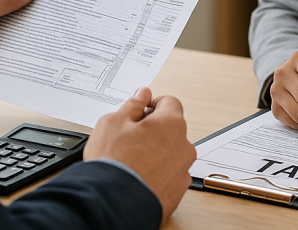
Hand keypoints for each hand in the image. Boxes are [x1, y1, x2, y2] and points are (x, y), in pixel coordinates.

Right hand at [85, 87, 195, 222]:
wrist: (113, 203)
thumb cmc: (114, 163)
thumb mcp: (113, 122)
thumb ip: (132, 105)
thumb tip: (142, 95)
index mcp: (171, 124)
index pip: (169, 102)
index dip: (152, 104)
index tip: (140, 111)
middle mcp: (184, 146)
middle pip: (171, 129)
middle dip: (154, 131)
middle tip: (130, 138)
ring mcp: (183, 170)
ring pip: (171, 154)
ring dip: (157, 153)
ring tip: (132, 161)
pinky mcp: (177, 192)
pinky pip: (169, 176)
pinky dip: (158, 174)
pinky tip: (139, 177)